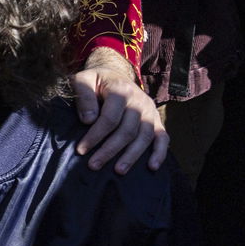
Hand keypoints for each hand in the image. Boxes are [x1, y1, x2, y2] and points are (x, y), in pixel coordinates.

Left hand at [71, 47, 167, 172]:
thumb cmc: (96, 81)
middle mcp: (139, 101)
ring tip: (118, 171)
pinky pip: (163, 137)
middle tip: (94, 165)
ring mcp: (150, 111)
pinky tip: (151, 167)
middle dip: (109, 150)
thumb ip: (83, 96)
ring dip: (131, 156)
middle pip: (127, 131)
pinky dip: (159, 153)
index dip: (95, 135)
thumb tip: (88, 120)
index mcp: (121, 90)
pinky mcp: (156, 120)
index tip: (81, 149)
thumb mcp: (82, 80)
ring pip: (144, 137)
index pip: (110, 118)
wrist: (115, 74)